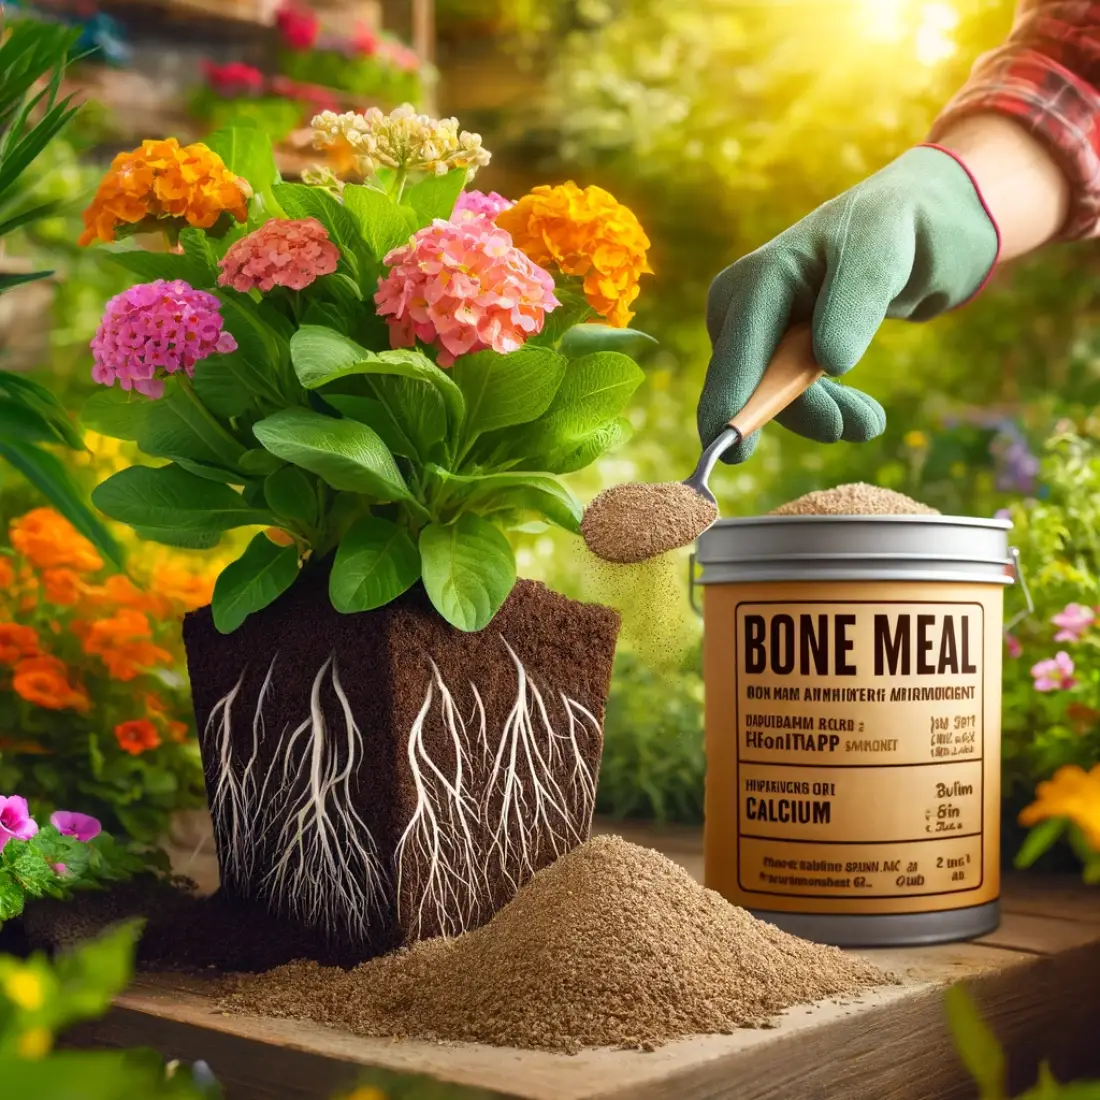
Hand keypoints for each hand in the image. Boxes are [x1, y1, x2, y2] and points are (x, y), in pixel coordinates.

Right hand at [698, 145, 999, 462]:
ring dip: (822, 416)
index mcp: (755, 280)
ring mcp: (756, 331)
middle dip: (799, 413)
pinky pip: (788, 395)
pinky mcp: (777, 349)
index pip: (735, 354)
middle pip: (749, 383)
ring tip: (870, 422)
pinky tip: (862, 413)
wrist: (916, 224)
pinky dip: (825, 409)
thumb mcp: (883, 255)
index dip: (731, 404)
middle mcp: (741, 307)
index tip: (734, 451)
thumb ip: (854, 303)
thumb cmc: (896, 229)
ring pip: (771, 397)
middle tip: (863, 427)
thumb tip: (829, 361)